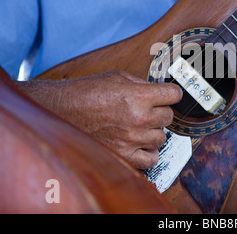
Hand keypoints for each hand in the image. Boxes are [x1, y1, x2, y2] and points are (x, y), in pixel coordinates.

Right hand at [18, 71, 182, 168]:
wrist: (62, 110)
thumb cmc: (87, 92)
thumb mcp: (118, 77)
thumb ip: (143, 84)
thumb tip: (160, 90)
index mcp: (139, 96)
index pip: (174, 95)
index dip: (172, 93)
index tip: (169, 95)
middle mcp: (139, 118)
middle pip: (169, 117)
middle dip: (160, 111)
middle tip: (147, 109)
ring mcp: (132, 138)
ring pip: (162, 138)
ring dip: (154, 131)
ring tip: (139, 126)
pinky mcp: (124, 155)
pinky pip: (151, 159)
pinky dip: (149, 152)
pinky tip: (141, 144)